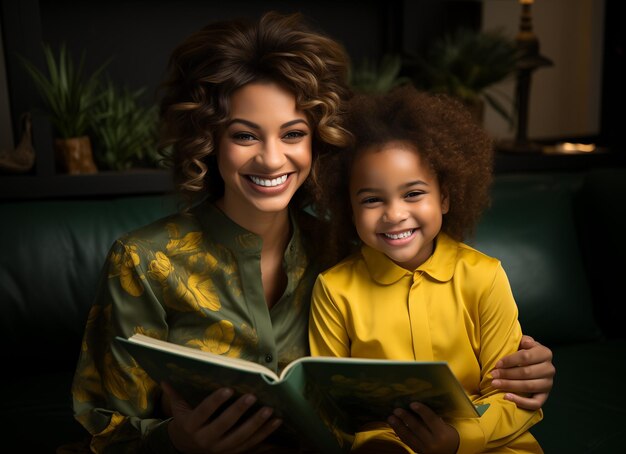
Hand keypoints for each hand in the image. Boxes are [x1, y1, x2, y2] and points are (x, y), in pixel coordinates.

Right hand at [162, 382, 282, 453]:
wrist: (186, 449)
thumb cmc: (186, 422)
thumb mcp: (179, 410)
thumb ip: (175, 395)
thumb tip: (165, 379)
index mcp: (192, 426)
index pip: (204, 412)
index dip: (215, 402)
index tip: (228, 389)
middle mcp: (206, 440)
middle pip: (224, 426)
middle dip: (239, 411)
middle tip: (252, 397)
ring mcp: (221, 449)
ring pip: (241, 438)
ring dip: (257, 424)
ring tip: (270, 410)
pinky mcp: (233, 453)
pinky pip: (251, 445)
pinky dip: (265, 434)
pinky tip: (276, 422)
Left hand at [388, 402, 458, 453]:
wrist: (451, 452)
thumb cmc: (448, 434)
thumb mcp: (444, 426)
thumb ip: (432, 418)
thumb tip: (415, 405)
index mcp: (442, 433)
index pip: (431, 419)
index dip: (422, 410)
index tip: (412, 403)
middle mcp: (433, 442)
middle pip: (417, 428)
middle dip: (405, 418)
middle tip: (396, 410)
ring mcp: (425, 449)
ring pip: (409, 437)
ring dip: (398, 426)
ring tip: (390, 418)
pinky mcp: (419, 452)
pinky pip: (407, 442)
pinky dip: (400, 434)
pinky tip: (394, 427)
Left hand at [491, 335, 554, 410]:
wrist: (531, 365)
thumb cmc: (524, 353)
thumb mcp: (524, 343)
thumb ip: (524, 341)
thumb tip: (525, 343)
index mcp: (545, 353)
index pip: (526, 357)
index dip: (510, 361)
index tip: (497, 364)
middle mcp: (549, 369)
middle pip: (526, 372)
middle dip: (507, 374)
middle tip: (493, 375)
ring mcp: (548, 384)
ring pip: (529, 386)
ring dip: (510, 386)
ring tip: (495, 384)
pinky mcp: (545, 396)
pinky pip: (535, 403)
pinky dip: (521, 402)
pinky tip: (507, 397)